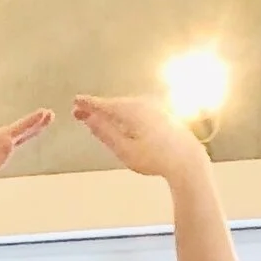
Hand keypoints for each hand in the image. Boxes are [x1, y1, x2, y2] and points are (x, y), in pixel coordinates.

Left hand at [0, 110, 50, 227]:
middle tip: (49, 116)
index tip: (44, 115)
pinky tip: (15, 142)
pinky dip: (10, 143)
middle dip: (28, 125)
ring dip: (21, 132)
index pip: (8, 133)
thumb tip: (10, 139)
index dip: (27, 124)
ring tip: (39, 125)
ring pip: (3, 139)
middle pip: (7, 132)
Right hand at [73, 93, 208, 181]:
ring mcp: (152, 107)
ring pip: (124, 108)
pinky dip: (122, 116)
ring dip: (109, 113)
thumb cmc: (155, 158)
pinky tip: (118, 123)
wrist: (185, 159)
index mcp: (131, 111)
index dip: (88, 104)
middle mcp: (141, 104)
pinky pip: (134, 111)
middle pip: (113, 105)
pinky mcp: (159, 114)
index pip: (104, 105)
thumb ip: (106, 133)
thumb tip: (90, 120)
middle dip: (96, 109)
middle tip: (78, 113)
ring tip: (94, 119)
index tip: (75, 101)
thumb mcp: (124, 149)